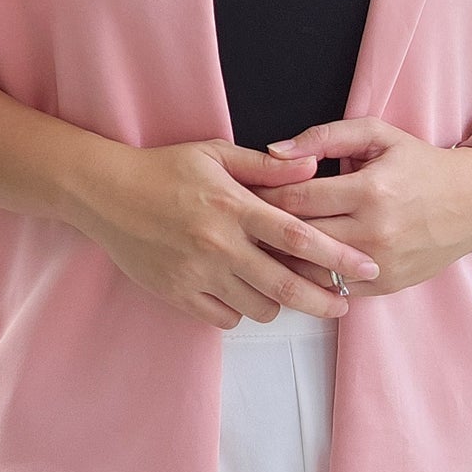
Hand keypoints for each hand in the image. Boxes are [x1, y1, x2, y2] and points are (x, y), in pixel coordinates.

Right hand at [75, 138, 383, 329]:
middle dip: (323, 301)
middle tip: (343, 306)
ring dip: (277, 302)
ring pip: (258, 307)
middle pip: (285, 284)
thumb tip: (312, 168)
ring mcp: (197, 273)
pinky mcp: (177, 294)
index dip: (337, 256)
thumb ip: (266, 167)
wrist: (105, 194)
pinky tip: (240, 293)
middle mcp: (219, 244)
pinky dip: (239, 310)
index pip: (297, 236)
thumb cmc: (165, 169)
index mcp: (233, 206)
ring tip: (281, 289)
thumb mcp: (214, 154)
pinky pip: (224, 318)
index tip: (366, 268)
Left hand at [229, 117, 471, 297]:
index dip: (261, 196)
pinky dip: (307, 279)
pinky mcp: (385, 286)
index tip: (239, 191)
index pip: (296, 200)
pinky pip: (332, 290)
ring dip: (279, 260)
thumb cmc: (419, 163)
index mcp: (369, 191)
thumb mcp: (376, 134)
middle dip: (262, 229)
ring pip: (311, 271)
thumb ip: (323, 136)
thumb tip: (273, 151)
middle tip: (234, 222)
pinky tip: (287, 265)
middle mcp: (374, 232)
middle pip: (298, 238)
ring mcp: (380, 265)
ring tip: (252, 246)